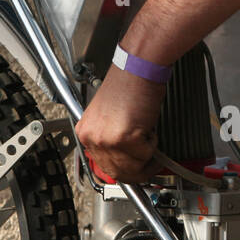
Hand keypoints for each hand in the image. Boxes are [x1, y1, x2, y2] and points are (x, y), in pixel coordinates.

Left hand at [75, 64, 167, 182]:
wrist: (137, 67)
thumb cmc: (128, 84)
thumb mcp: (108, 116)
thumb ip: (110, 139)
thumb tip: (123, 159)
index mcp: (86, 132)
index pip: (103, 166)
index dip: (124, 169)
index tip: (137, 167)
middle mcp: (92, 138)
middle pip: (118, 172)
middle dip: (138, 170)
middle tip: (151, 162)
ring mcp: (107, 139)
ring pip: (134, 166)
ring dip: (147, 155)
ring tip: (149, 137)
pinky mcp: (125, 138)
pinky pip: (146, 154)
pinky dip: (153, 144)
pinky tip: (149, 128)